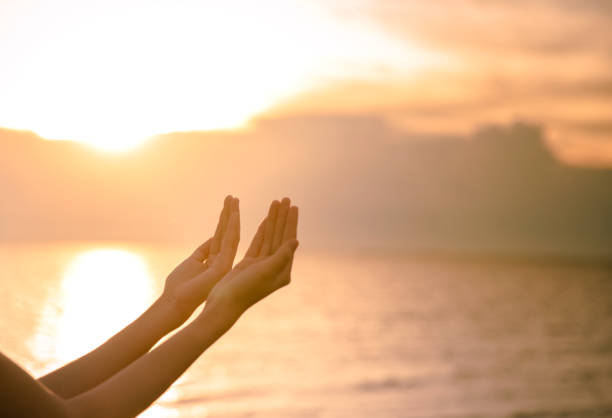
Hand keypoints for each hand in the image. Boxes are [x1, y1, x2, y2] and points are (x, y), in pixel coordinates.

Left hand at [161, 195, 239, 326]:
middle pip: (227, 233)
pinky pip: (230, 242)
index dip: (224, 221)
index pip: (220, 237)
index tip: (228, 205)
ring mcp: (225, 264)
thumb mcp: (192, 262)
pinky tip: (234, 214)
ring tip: (234, 199)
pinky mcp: (224, 266)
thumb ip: (203, 250)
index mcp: (215, 261)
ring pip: (232, 235)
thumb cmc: (180, 286)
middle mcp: (223, 261)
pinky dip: (233, 226)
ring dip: (233, 216)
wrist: (177, 302)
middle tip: (233, 197)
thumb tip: (213, 237)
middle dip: (230, 214)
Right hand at [204, 198, 298, 319]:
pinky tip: (267, 219)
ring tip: (276, 202)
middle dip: (283, 217)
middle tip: (285, 198)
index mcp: (283, 270)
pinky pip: (259, 243)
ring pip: (270, 237)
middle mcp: (275, 267)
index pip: (288, 240)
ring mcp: (262, 265)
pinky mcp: (250, 264)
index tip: (293, 206)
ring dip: (273, 220)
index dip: (290, 222)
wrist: (224, 304)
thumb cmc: (245, 290)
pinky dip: (263, 230)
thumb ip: (282, 256)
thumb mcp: (266, 272)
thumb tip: (296, 241)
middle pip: (280, 236)